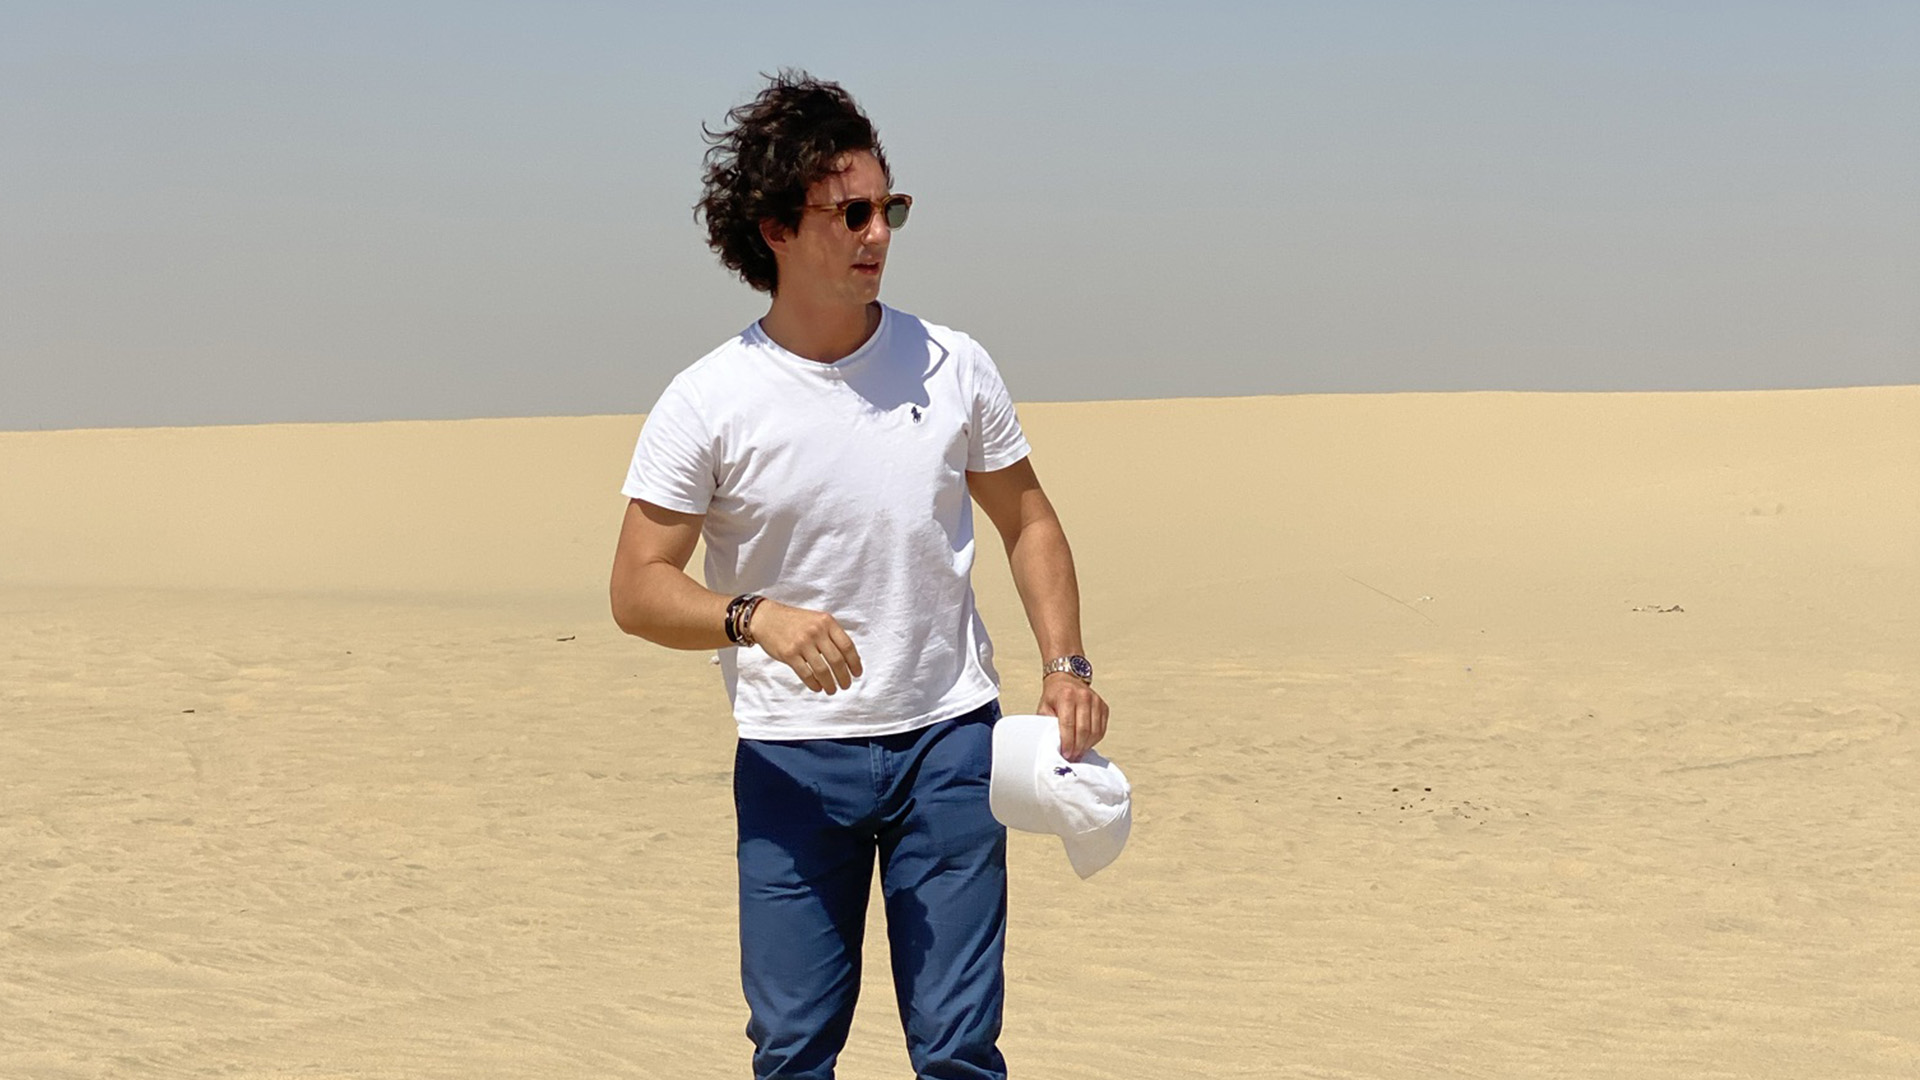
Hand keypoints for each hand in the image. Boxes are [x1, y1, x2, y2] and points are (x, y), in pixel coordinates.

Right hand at [747, 601, 862, 694]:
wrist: (766, 618)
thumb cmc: (794, 621)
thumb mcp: (817, 620)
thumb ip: (832, 635)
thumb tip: (850, 659)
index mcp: (826, 622)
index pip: (847, 646)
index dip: (855, 663)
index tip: (857, 674)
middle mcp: (816, 631)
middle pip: (837, 660)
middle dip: (844, 677)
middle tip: (846, 685)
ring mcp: (802, 643)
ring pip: (822, 670)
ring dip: (830, 684)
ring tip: (832, 690)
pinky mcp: (789, 654)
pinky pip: (806, 674)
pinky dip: (814, 684)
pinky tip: (818, 688)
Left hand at [1037, 673, 1107, 760]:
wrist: (1066, 679)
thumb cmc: (1053, 696)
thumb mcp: (1044, 707)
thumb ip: (1046, 724)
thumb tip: (1052, 745)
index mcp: (1066, 696)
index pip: (1068, 724)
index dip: (1067, 742)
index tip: (1065, 754)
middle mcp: (1083, 696)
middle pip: (1083, 730)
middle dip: (1077, 748)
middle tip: (1072, 757)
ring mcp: (1096, 701)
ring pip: (1095, 731)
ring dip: (1086, 746)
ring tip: (1078, 753)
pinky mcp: (1103, 706)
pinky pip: (1101, 729)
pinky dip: (1094, 740)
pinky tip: (1085, 744)